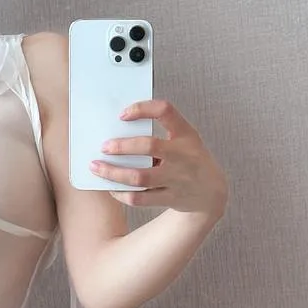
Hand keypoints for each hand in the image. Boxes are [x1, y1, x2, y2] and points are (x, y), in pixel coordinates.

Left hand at [91, 99, 229, 215]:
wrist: (211, 192)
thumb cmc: (189, 158)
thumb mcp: (184, 139)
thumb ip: (160, 132)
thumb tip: (118, 128)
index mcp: (186, 134)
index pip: (165, 111)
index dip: (142, 109)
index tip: (122, 114)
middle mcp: (183, 155)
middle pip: (149, 146)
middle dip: (121, 146)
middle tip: (104, 146)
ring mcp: (178, 179)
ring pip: (140, 177)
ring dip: (113, 172)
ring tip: (96, 167)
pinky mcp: (170, 198)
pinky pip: (139, 198)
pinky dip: (121, 193)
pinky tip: (111, 187)